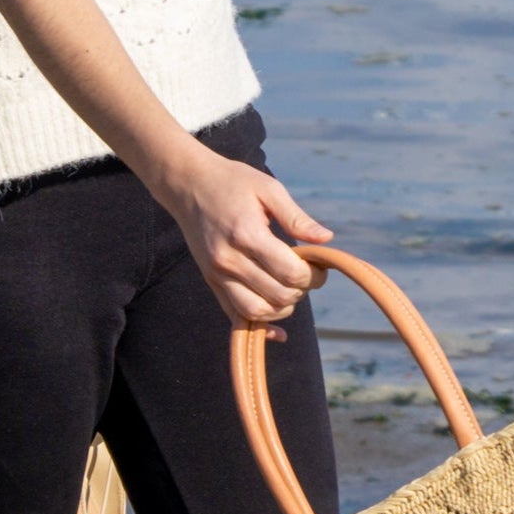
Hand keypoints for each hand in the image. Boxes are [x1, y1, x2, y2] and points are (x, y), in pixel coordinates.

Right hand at [162, 147, 332, 325]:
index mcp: (247, 235)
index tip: (319, 265)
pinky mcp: (210, 281)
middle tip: (308, 274)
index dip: (314, 275)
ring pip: (257, 312)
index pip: (291, 273)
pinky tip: (278, 331)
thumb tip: (326, 239)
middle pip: (278, 295)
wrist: (187, 184)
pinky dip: (259, 326)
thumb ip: (296, 217)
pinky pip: (234, 315)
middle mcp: (229, 260)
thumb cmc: (232, 182)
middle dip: (302, 289)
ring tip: (290, 287)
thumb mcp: (268, 188)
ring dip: (283, 308)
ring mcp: (216, 274)